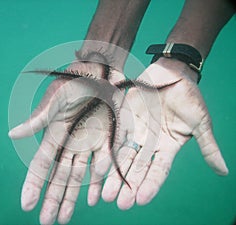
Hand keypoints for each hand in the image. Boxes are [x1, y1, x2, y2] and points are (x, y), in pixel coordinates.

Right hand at [9, 61, 123, 223]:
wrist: (103, 71)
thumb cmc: (77, 79)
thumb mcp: (57, 96)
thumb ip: (39, 118)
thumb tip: (12, 135)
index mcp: (55, 134)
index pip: (42, 165)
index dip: (33, 185)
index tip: (26, 206)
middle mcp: (70, 143)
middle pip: (59, 177)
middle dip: (52, 199)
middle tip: (46, 223)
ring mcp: (89, 144)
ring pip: (78, 177)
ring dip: (71, 198)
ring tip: (64, 219)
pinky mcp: (108, 141)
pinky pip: (102, 167)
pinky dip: (97, 184)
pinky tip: (95, 200)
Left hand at [100, 58, 228, 208]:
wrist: (172, 74)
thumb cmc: (189, 97)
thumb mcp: (200, 123)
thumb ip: (208, 147)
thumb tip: (224, 172)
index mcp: (168, 146)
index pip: (158, 170)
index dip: (150, 184)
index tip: (140, 200)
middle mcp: (149, 143)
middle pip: (137, 168)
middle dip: (128, 185)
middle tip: (119, 203)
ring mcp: (136, 132)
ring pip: (123, 156)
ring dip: (114, 174)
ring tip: (104, 193)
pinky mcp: (124, 119)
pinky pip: (114, 136)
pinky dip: (107, 150)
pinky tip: (98, 165)